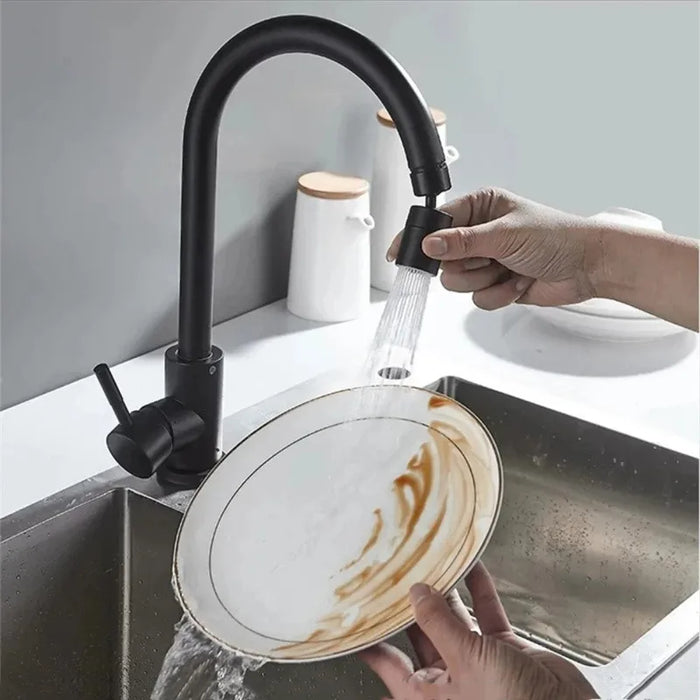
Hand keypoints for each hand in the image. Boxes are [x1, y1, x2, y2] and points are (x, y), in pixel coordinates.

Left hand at [358, 562, 597, 699]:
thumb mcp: (466, 661)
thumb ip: (438, 624)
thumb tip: (416, 593)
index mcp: (428, 695)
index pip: (388, 662)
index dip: (370, 638)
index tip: (353, 614)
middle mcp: (448, 678)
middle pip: (420, 633)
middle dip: (411, 602)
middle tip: (397, 570)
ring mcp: (476, 661)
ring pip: (453, 619)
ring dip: (446, 590)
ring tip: (432, 560)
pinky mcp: (502, 649)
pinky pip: (485, 614)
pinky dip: (479, 590)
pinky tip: (470, 566)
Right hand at [388, 188, 600, 310]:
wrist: (588, 267)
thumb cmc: (557, 237)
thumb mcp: (504, 234)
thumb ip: (463, 241)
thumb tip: (430, 243)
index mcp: (480, 208)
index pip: (437, 223)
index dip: (419, 239)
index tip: (400, 254)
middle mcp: (480, 234)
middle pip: (443, 260)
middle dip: (467, 265)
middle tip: (489, 260)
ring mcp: (487, 260)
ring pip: (458, 282)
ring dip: (484, 281)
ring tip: (509, 269)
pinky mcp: (495, 284)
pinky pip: (477, 298)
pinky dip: (498, 295)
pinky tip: (518, 282)